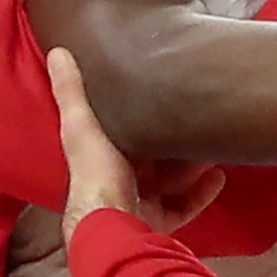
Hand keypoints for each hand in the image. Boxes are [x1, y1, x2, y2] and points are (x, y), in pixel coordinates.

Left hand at [49, 48, 222, 246]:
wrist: (113, 226)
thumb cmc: (96, 173)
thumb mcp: (82, 124)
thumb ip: (72, 91)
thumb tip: (57, 51)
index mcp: (97, 155)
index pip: (116, 132)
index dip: (133, 115)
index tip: (157, 93)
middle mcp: (115, 180)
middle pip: (147, 158)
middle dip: (171, 141)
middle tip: (195, 117)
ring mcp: (137, 204)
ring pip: (168, 181)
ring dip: (191, 164)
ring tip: (212, 144)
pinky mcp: (157, 223)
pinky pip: (183, 206)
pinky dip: (201, 192)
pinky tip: (219, 177)